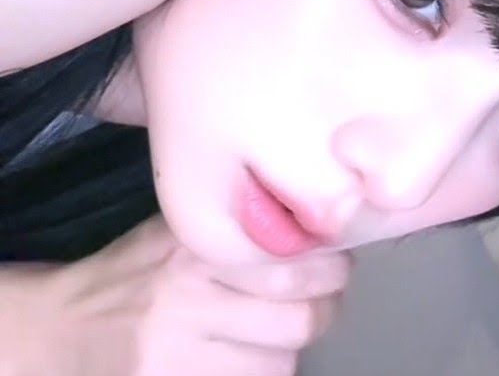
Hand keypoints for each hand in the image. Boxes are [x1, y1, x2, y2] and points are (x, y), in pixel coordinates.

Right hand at [38, 216, 349, 374]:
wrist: (67, 329)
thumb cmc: (133, 272)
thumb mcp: (175, 233)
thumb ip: (234, 232)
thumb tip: (315, 235)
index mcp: (193, 245)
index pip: (291, 262)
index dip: (329, 266)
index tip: (335, 261)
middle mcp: (187, 296)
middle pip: (300, 315)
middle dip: (324, 308)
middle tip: (320, 298)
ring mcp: (178, 352)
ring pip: (281, 361)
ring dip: (290, 346)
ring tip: (275, 328)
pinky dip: (263, 372)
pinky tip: (248, 357)